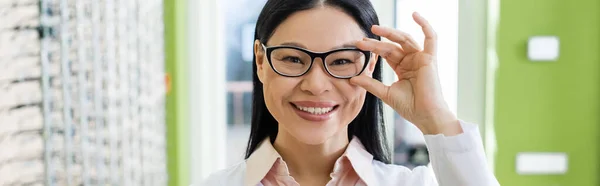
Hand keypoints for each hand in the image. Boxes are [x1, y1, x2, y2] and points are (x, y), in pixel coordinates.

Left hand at [351, 12, 461, 135]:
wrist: (425, 116)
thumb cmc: (410, 107)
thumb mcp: (385, 93)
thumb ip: (370, 84)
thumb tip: (352, 78)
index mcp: (403, 68)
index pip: (386, 53)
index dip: (373, 48)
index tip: (359, 45)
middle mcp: (412, 60)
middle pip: (393, 45)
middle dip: (377, 40)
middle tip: (362, 38)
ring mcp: (421, 58)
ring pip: (405, 39)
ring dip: (390, 33)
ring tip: (374, 29)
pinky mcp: (430, 58)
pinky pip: (431, 37)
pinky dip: (424, 25)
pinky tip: (415, 15)